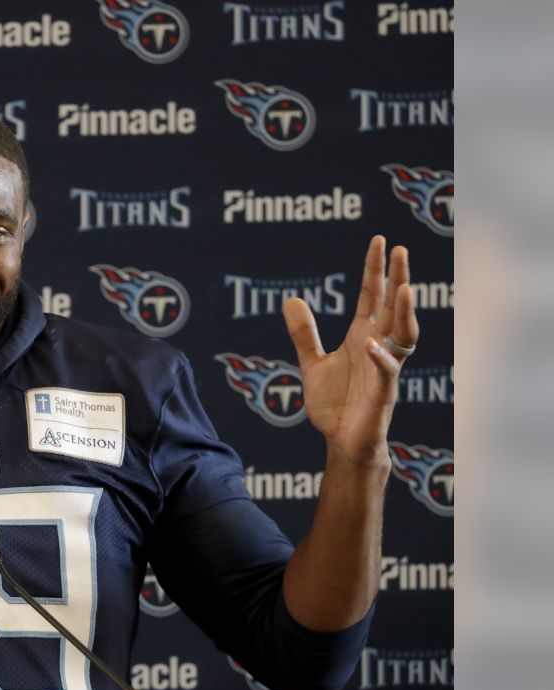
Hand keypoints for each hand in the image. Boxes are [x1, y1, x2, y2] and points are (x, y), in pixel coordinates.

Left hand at [282, 236, 419, 467]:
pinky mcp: (382, 394)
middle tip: (400, 249)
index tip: (379, 241)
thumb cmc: (334, 403)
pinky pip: (387, 372)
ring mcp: (383, 369)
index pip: (372, 296)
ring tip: (404, 287)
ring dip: (404, 312)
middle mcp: (378, 347)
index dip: (375, 270)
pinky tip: (371, 344)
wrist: (341, 442)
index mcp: (362, 336)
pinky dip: (380, 358)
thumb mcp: (311, 362)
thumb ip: (303, 333)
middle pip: (393, 307)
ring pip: (403, 335)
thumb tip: (291, 299)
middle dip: (398, 278)